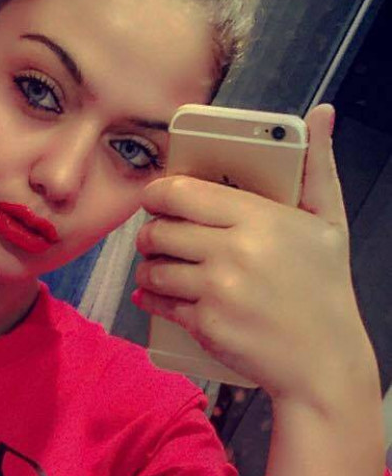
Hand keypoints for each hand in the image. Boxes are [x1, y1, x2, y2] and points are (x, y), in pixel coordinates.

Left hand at [131, 104, 379, 409]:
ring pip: (152, 267)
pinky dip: (151, 297)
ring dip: (147, 266)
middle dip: (151, 233)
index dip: (157, 193)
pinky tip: (155, 294)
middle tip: (157, 237)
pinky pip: (158, 302)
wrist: (325, 362)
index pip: (180, 193)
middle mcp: (234, 251)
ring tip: (157, 265)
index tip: (156, 199)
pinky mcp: (205, 325)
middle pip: (159, 229)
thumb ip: (318, 165)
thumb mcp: (328, 222)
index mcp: (259, 218)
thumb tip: (321, 113)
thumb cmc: (325, 289)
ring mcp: (217, 290)